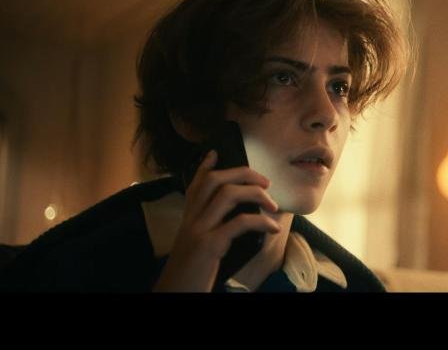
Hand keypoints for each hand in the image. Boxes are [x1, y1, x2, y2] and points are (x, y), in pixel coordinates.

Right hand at [153, 150, 280, 291]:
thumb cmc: (191, 272)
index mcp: (188, 219)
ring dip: (256, 194)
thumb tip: (242, 218)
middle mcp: (191, 219)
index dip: (206, 166)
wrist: (174, 294)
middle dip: (244, 174)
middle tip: (265, 182)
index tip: (215, 152)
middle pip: (215, 181)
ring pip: (228, 195)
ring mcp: (199, 230)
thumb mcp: (197, 246)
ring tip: (273, 204)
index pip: (196, 184)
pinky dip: (261, 222)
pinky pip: (239, 223)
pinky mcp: (209, 246)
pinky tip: (273, 227)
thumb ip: (211, 229)